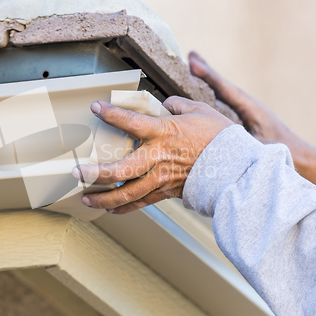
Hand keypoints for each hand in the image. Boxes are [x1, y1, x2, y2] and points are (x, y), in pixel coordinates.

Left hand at [72, 98, 232, 213]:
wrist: (238, 167)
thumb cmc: (219, 136)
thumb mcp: (199, 111)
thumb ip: (175, 106)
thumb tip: (163, 105)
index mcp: (164, 132)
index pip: (131, 122)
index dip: (111, 114)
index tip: (95, 107)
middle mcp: (158, 157)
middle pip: (120, 169)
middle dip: (95, 173)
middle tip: (78, 173)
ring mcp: (161, 178)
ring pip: (127, 192)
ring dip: (104, 198)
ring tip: (85, 199)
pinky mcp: (167, 192)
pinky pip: (141, 202)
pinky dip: (124, 207)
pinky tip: (110, 209)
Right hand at [188, 51, 315, 194]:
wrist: (303, 158)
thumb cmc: (285, 153)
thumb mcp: (262, 148)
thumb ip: (241, 142)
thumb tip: (219, 138)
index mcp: (252, 108)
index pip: (226, 89)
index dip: (209, 76)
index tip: (193, 63)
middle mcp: (248, 106)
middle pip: (223, 86)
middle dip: (207, 72)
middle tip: (191, 55)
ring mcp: (246, 112)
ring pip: (223, 93)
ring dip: (209, 81)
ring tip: (194, 67)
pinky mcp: (245, 119)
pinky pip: (225, 103)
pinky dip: (213, 95)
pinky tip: (204, 94)